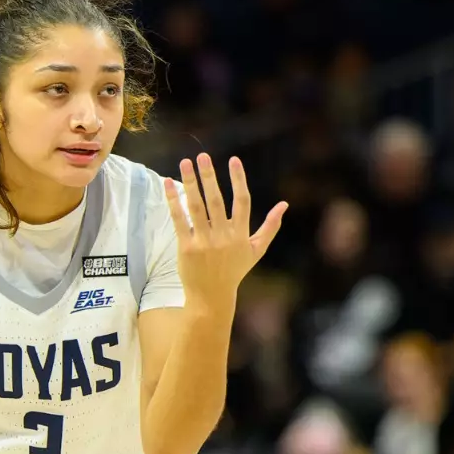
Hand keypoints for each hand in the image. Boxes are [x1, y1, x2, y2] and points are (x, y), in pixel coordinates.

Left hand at [165, 153, 287, 302]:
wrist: (212, 297)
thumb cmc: (234, 271)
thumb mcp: (256, 250)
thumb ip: (271, 227)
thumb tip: (285, 204)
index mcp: (241, 235)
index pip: (242, 202)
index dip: (238, 180)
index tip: (233, 160)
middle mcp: (224, 237)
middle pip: (217, 201)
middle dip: (209, 177)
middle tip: (202, 156)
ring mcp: (205, 242)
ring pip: (197, 208)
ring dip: (190, 183)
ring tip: (185, 162)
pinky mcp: (187, 248)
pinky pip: (180, 220)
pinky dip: (174, 201)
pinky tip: (168, 183)